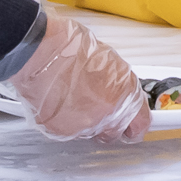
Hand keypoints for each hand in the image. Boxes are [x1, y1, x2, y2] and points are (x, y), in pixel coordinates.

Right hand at [1, 12, 148, 143]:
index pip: (140, 124)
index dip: (136, 125)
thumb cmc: (71, 47)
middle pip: (113, 132)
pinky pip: (67, 131)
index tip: (134, 126)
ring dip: (83, 120)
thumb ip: (120, 86)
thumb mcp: (110, 61)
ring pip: (89, 132)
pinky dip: (64, 120)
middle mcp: (106, 114)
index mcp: (124, 94)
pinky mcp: (59, 131)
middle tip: (94, 104)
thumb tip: (122, 97)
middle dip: (107, 122)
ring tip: (71, 95)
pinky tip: (59, 100)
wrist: (40, 51)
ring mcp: (82, 125)